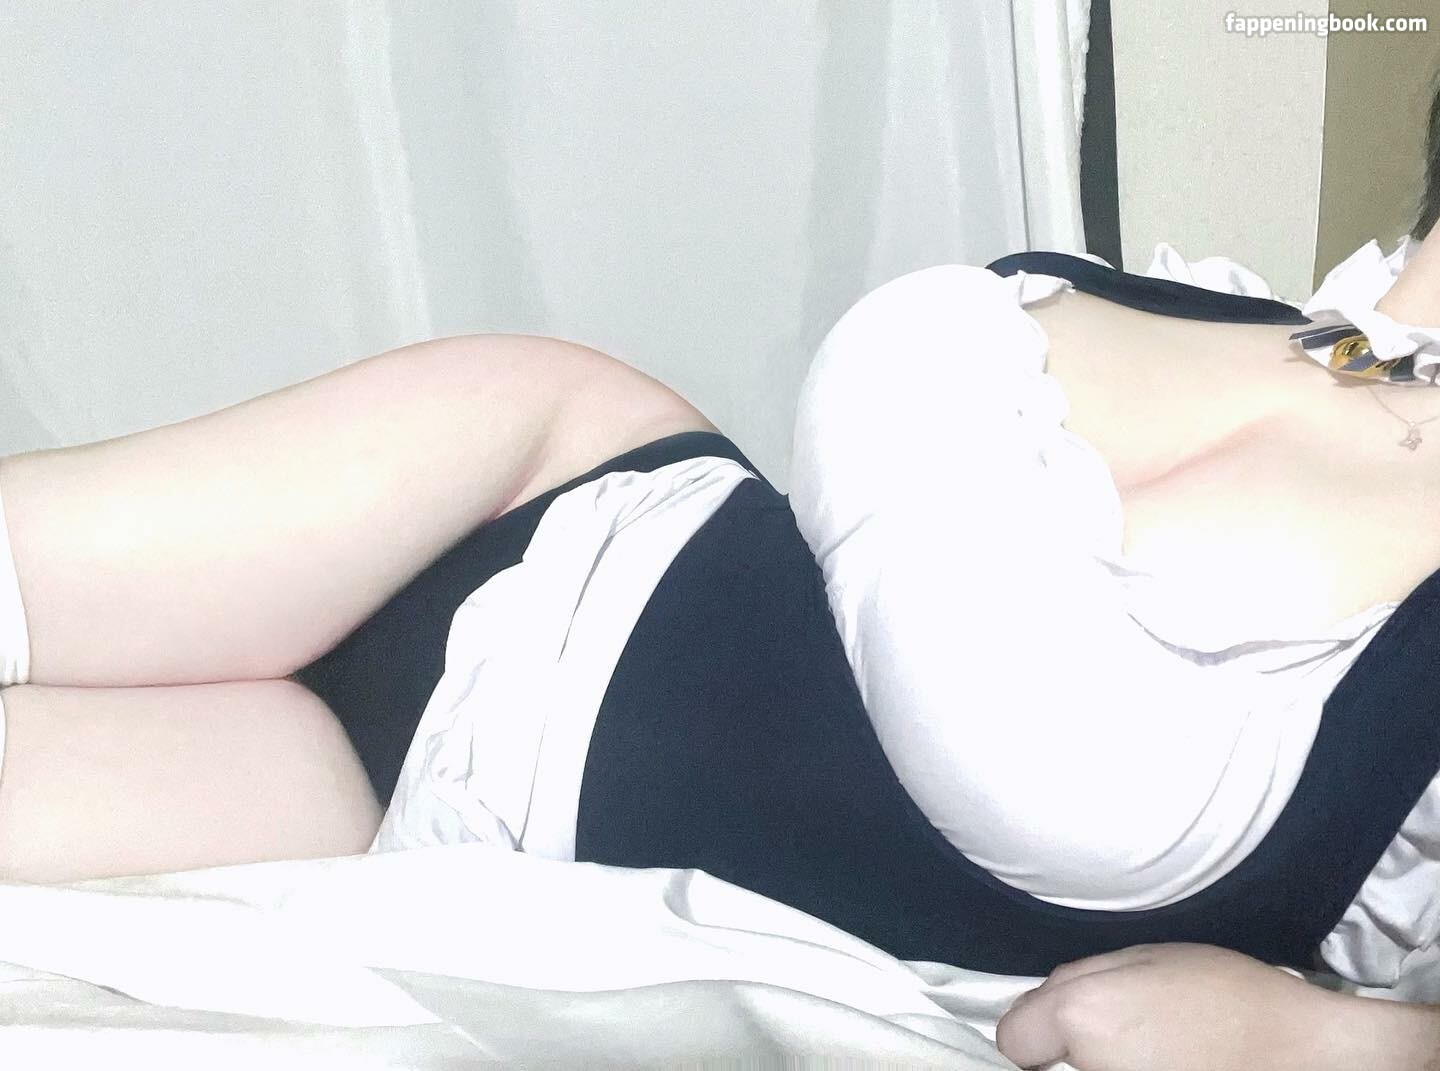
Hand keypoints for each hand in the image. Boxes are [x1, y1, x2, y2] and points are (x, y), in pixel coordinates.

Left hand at [995, 943, 1345, 1070]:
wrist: (1305, 1055)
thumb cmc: (1231, 996)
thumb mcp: (1147, 956)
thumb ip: (1081, 976)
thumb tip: (1044, 1000)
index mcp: (1082, 1015)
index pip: (1015, 1037)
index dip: (1037, 1025)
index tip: (1066, 1023)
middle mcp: (1091, 1069)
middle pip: (1051, 1061)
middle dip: (1074, 1045)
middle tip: (1129, 1030)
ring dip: (1106, 1062)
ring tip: (1159, 1048)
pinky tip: (1171, 1064)